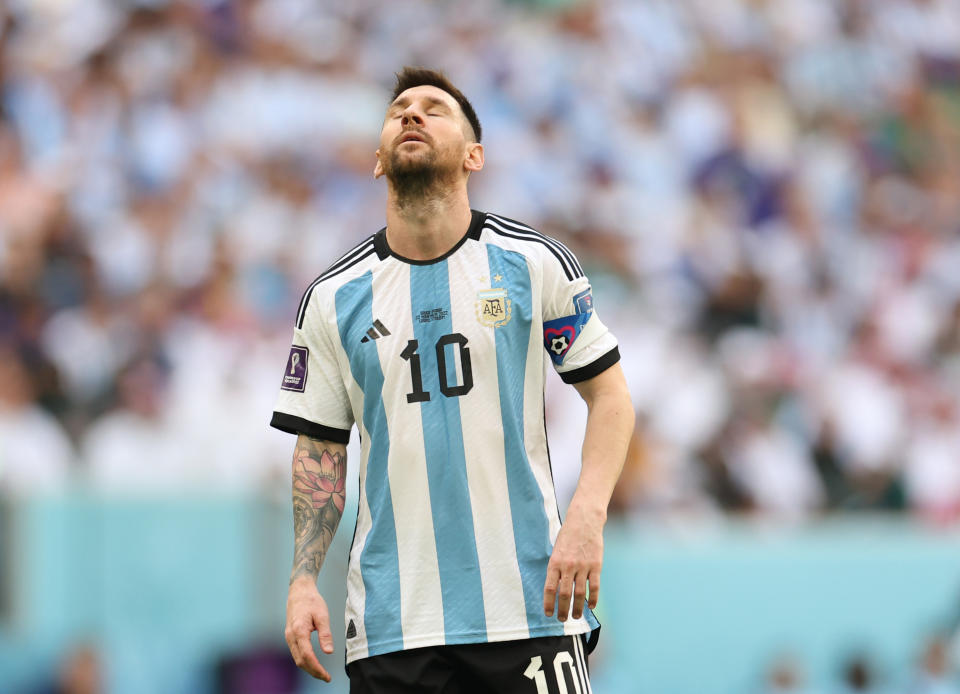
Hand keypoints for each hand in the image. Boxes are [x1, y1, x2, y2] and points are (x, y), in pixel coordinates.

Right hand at [285, 577, 334, 681]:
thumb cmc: (311, 601)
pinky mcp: (290, 635)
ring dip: (308, 668)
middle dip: (313, 672)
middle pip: (300, 661)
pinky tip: (313, 663)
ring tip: (321, 673)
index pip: (307, 656)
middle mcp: (291, 636)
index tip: (327, 676)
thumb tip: (329, 652)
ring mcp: (289, 636)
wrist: (299, 591)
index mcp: (299, 631)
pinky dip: (304, 661)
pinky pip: (296, 653)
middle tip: (326, 678)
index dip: (317, 668)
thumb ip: (325, 634)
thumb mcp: (322, 615)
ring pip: (297, 658)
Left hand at [542, 504, 603, 620]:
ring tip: (575, 616)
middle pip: (564, 594)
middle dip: (562, 610)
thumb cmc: (568, 536)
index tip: (548, 614)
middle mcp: (568, 566)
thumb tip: (555, 590)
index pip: (549, 588)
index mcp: (555, 562)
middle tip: (562, 620)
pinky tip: (591, 607)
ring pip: (579, 594)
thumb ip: (556, 569)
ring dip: (577, 608)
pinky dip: (593, 599)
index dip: (548, 603)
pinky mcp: (596, 565)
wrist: (584, 521)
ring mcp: (583, 566)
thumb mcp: (556, 550)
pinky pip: (594, 586)